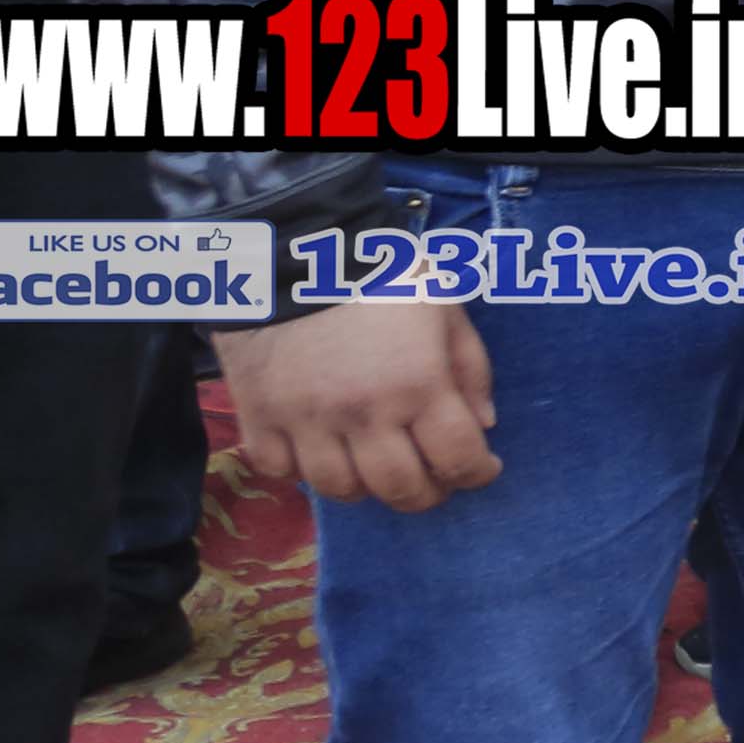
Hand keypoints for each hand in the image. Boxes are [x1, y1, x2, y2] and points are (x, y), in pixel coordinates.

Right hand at [219, 294, 499, 511]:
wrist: (291, 251)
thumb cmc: (380, 274)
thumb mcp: (444, 308)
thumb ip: (471, 369)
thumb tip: (484, 426)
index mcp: (418, 383)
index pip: (458, 459)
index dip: (478, 473)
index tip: (482, 468)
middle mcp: (364, 412)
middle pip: (401, 489)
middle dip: (427, 492)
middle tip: (433, 477)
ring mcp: (306, 420)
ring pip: (340, 489)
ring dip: (365, 486)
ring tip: (376, 463)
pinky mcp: (259, 417)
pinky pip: (280, 471)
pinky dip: (301, 471)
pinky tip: (319, 449)